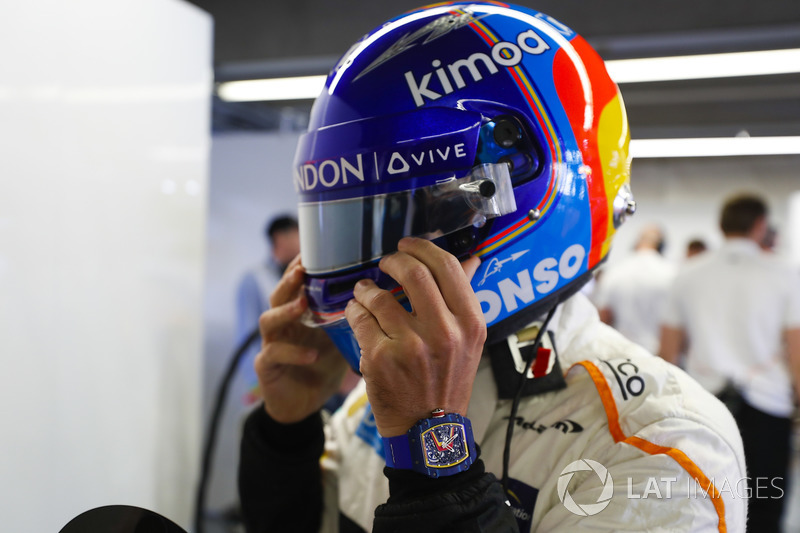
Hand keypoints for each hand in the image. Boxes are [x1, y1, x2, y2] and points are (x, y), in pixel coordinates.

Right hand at [255, 255, 347, 423]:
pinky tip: (312, 355)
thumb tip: (381, 297)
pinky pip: (274, 354)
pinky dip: (294, 353)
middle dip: (290, 281)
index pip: (297, 285)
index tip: (313, 252)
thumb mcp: (339, 339)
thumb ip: (350, 318)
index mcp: (299, 314)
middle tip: (303, 269)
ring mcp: (271, 343)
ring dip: (286, 311)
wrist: (302, 404)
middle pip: (279, 295)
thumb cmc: (322, 367)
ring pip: (269, 320)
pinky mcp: (267, 366)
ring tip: (303, 304)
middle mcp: (283, 324)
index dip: (301, 267)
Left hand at [344, 237, 485, 436]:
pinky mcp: (381, 358)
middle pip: (413, 272)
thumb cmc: (447, 381)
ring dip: (367, 288)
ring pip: (380, 296)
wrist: (428, 432)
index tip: (407, 245)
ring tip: (365, 291)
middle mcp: (444, 332)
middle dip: (393, 261)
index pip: (447, 267)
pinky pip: (361, 318)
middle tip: (385, 263)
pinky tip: (356, 311)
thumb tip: (471, 258)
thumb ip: (463, 298)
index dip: (423, 248)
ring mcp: (411, 346)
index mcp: (470, 323)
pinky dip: (355, 310)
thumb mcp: (468, 341)